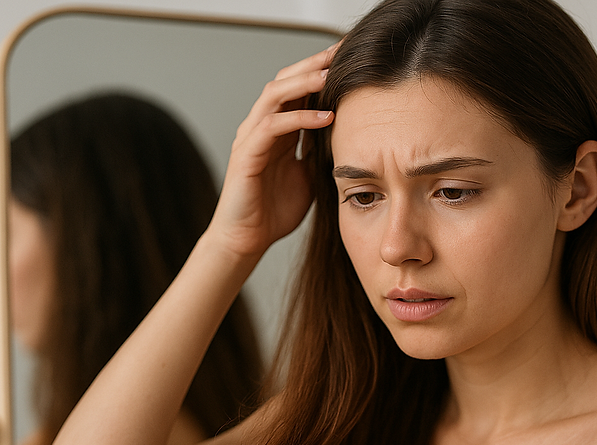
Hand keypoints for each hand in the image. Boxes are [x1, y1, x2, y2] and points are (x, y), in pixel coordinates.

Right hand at [210, 46, 336, 257]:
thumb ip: (320, 151)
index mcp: (277, 129)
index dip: (320, 71)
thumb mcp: (308, 175)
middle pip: (284, 80)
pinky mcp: (246, 154)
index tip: (350, 59)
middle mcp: (261, 126)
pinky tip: (326, 117)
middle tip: (341, 52)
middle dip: (313, 64)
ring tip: (332, 75)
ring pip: (275, 94)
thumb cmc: (274, 210)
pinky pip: (272, 126)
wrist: (247, 239)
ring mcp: (251, 138)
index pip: (297, 89)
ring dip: (304, 82)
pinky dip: (299, 118)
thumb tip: (348, 137)